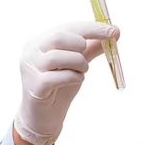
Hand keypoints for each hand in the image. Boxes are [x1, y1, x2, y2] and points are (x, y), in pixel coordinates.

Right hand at [13, 21, 118, 144]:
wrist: (44, 117)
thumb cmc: (59, 86)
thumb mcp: (77, 63)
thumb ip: (92, 47)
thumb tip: (114, 32)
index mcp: (40, 41)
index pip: (67, 27)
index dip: (92, 28)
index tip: (114, 30)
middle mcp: (31, 51)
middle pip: (58, 37)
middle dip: (81, 45)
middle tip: (87, 58)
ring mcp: (30, 69)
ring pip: (57, 57)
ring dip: (79, 63)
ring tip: (82, 71)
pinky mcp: (35, 87)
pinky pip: (59, 77)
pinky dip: (74, 77)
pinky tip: (76, 80)